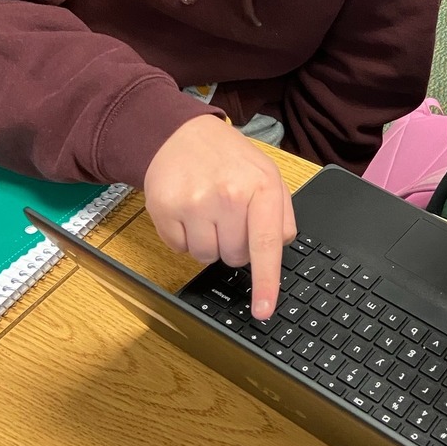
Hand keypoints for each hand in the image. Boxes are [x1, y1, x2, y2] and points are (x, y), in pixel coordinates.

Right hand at [143, 115, 295, 319]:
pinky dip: (186, 238)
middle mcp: (229, 195)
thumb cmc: (229, 159)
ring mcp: (195, 203)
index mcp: (261, 186)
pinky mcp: (165, 210)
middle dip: (235, 244)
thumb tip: (281, 246)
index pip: (266, 244)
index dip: (266, 282)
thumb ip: (281, 212)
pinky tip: (189, 211)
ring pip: (207, 258)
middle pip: (236, 257)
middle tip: (230, 215)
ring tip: (209, 211)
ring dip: (209, 243)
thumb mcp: (267, 174)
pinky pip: (180, 250)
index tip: (264, 310)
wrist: (181, 135)